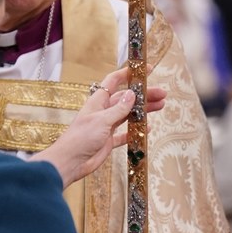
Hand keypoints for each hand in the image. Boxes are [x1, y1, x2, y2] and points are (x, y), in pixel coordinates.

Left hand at [32, 67, 165, 184]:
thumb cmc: (81, 137)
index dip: (129, 74)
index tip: (145, 70)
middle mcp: (104, 111)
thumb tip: (132, 94)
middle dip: (144, 95)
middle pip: (127, 99)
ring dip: (143, 111)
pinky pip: (126, 134)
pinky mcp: (109, 141)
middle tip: (162, 94)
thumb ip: (118, 109)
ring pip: (129, 114)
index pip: (114, 81)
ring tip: (160, 107)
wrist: (70, 162)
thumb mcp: (102, 120)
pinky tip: (147, 129)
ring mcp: (107, 126)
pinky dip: (136, 131)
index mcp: (98, 101)